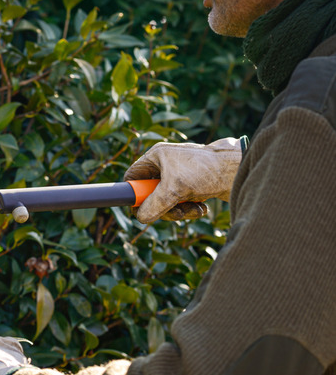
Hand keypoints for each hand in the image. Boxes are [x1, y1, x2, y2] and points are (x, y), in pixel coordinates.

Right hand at [124, 137, 243, 222]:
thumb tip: (141, 217)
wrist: (240, 171)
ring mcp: (180, 175)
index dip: (133, 194)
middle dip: (162, 207)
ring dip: (179, 210)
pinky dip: (189, 208)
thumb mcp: (175, 189)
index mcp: (157, 156)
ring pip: (166, 201)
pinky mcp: (192, 184)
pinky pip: (181, 202)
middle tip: (174, 213)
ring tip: (194, 209)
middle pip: (150, 193)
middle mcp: (166, 164)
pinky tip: (202, 208)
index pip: (133, 176)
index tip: (139, 209)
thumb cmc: (207, 172)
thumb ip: (154, 205)